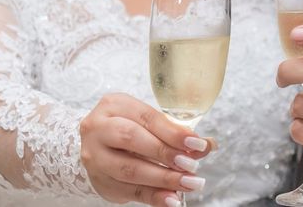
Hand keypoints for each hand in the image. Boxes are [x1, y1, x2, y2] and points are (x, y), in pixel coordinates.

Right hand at [80, 93, 214, 204]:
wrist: (97, 144)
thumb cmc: (128, 127)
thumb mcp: (149, 122)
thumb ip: (175, 132)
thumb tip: (207, 145)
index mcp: (115, 105)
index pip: (147, 118)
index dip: (174, 132)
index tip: (197, 144)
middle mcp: (99, 128)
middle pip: (132, 139)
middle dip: (165, 154)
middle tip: (191, 165)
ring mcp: (95, 156)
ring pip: (129, 169)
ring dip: (163, 178)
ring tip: (187, 183)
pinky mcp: (100, 181)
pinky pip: (129, 191)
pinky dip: (153, 196)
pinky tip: (171, 199)